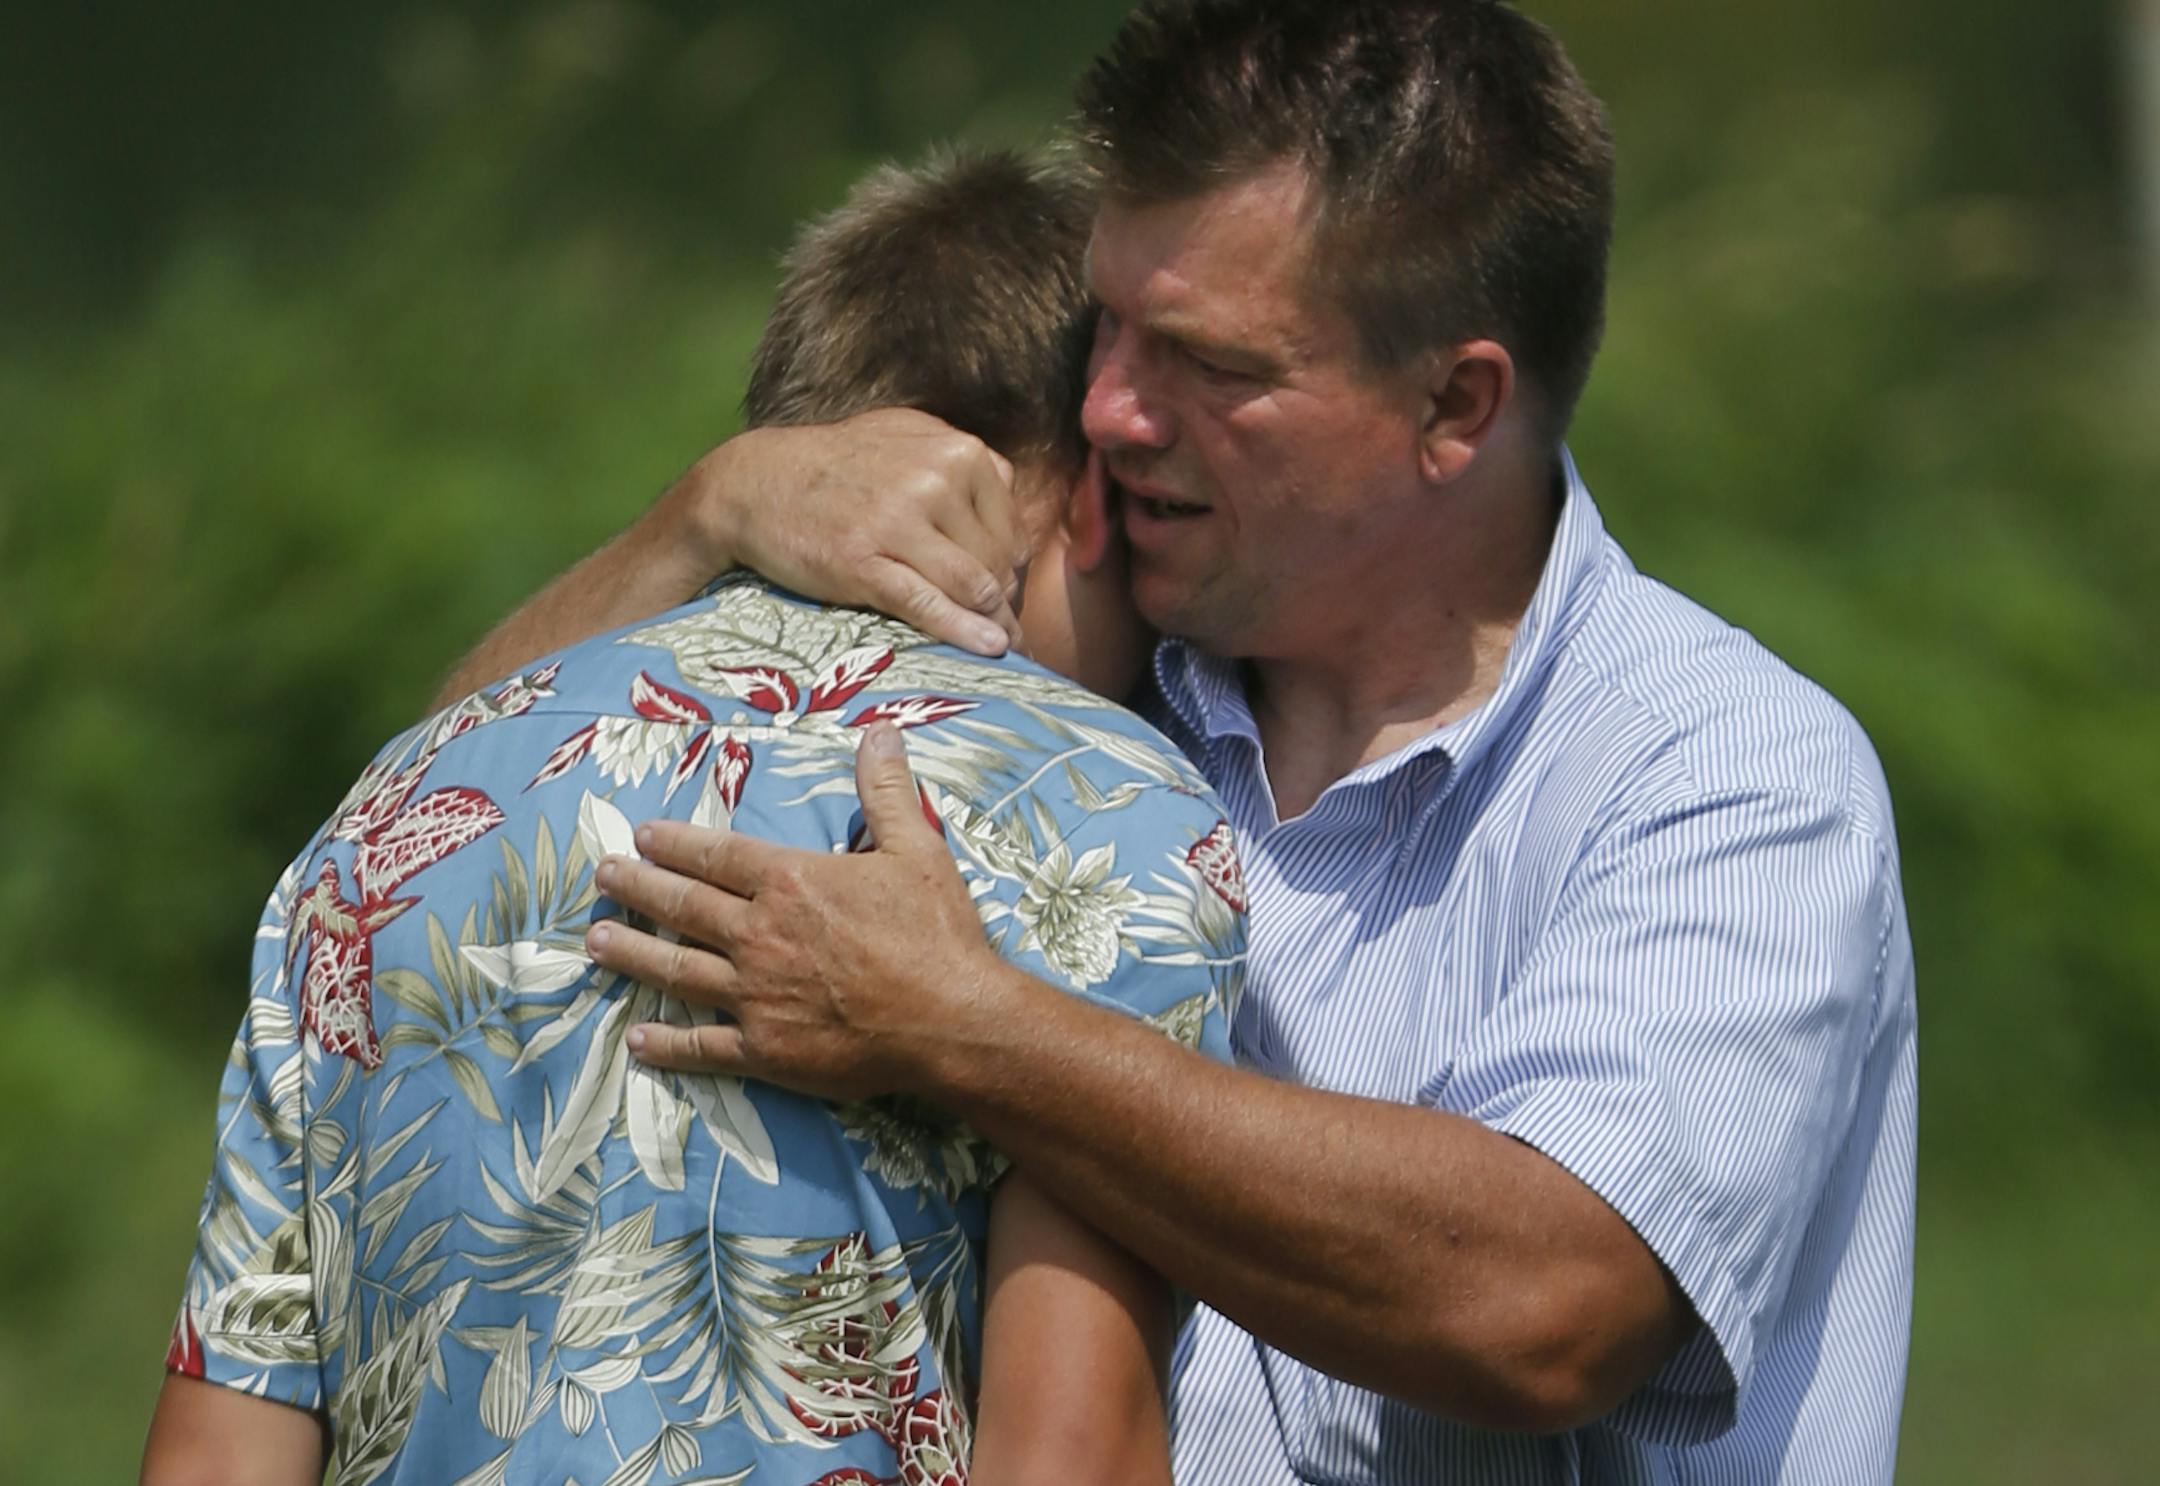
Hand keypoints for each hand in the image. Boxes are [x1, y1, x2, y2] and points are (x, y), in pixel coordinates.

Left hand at [586, 724, 1007, 1100]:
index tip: (642, 836)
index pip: (715, 855)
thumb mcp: (918, 847)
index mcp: (790, 882)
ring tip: (595, 942)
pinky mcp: (765, 1050)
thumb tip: (879, 730)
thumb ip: (886, 789)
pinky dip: (667, 1043)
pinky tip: (637, 1039)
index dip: (675, 843)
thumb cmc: (937, 934)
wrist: (953, 1022)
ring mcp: (755, 995)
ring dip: (632, 953)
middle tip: (603, 877)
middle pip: (682, 906)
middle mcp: (759, 934)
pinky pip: (703, 1045)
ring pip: (676, 970)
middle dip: (637, 888)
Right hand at [675, 407, 1027, 654]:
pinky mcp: (863, 562)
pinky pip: (927, 603)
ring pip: (972, 585)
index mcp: (956, 451)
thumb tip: (1012, 500)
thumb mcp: (905, 437)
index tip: (1000, 589)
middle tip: (997, 624)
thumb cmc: (835, 465)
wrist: (753, 483)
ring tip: (1003, 646)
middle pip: (996, 561)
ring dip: (994, 623)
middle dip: (1001, 599)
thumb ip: (960, 461)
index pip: (1010, 527)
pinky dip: (964, 631)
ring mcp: (899, 521)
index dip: (1010, 566)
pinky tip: (990, 648)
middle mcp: (935, 480)